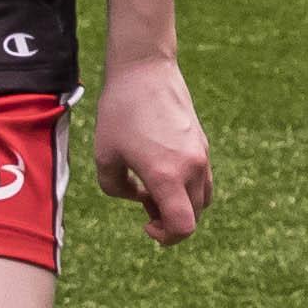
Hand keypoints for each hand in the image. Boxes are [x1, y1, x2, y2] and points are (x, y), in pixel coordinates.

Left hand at [92, 56, 213, 240]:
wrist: (145, 71)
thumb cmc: (119, 112)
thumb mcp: (104, 157)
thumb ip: (117, 189)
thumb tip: (139, 197)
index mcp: (167, 175)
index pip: (183, 226)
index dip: (167, 237)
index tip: (146, 224)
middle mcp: (192, 168)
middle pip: (195, 216)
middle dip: (171, 221)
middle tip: (144, 205)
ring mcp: (201, 154)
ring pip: (203, 198)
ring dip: (182, 204)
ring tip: (154, 190)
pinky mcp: (202, 143)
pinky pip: (203, 178)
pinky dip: (187, 186)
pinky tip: (163, 170)